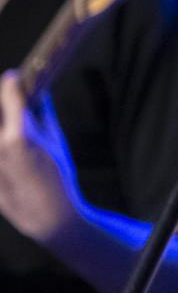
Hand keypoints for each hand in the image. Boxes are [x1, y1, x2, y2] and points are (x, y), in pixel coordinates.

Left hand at [0, 70, 82, 243]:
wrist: (45, 214)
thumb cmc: (57, 175)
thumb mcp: (55, 140)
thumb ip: (42, 114)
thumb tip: (37, 94)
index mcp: (19, 136)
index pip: (8, 95)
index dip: (10, 83)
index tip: (13, 78)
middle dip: (2, 104)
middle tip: (9, 101)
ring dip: (3, 126)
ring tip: (14, 131)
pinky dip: (3, 142)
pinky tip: (8, 152)